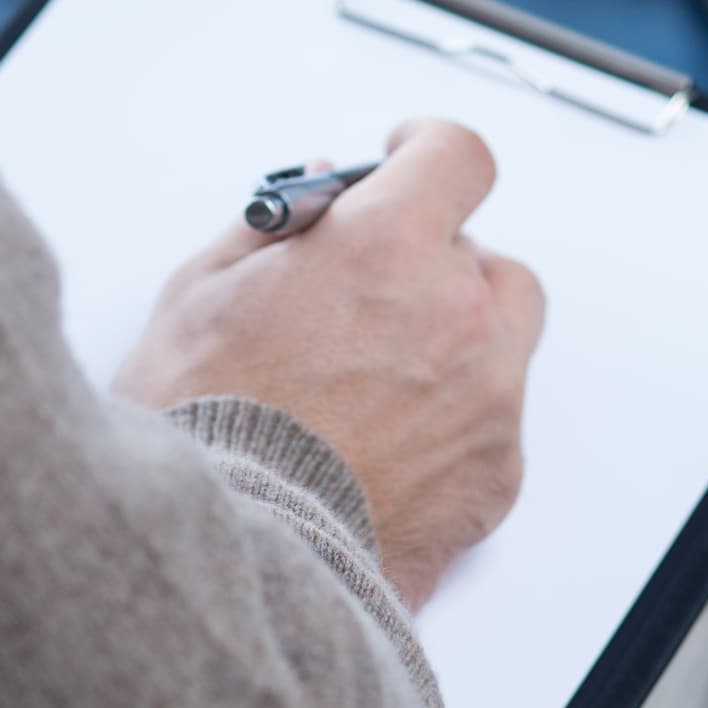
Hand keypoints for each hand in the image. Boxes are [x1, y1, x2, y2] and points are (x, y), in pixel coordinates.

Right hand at [114, 119, 545, 608]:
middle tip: (371, 291)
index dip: (429, 149)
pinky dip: (457, 417)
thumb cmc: (208, 428)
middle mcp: (455, 311)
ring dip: (459, 335)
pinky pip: (497, 418)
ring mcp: (487, 397)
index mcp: (387, 245)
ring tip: (380, 375)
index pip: (458, 156)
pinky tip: (387, 439)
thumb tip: (313, 200)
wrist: (236, 558)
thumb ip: (274, 226)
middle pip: (485, 252)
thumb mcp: (203, 288)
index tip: (408, 158)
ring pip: (504, 334)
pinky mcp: (497, 474)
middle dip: (434, 261)